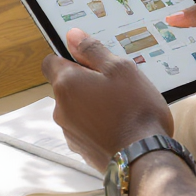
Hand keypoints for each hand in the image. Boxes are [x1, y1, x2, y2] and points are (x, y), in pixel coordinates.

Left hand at [42, 28, 172, 170]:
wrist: (144, 160)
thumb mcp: (121, 69)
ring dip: (92, 104)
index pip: (50, 61)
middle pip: (66, 86)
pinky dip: (97, 124)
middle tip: (115, 84)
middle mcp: (60, 108)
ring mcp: (69, 132)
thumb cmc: (135, 110)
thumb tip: (72, 35)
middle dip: (86, 82)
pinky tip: (120, 126)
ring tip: (122, 107)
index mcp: (66, 84)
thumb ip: (93, 50)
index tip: (89, 60)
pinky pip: (85, 128)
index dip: (68, 57)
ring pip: (77, 108)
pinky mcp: (81, 149)